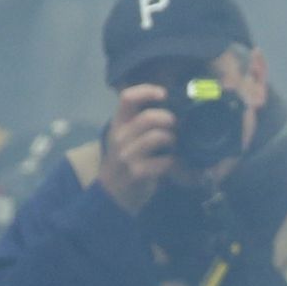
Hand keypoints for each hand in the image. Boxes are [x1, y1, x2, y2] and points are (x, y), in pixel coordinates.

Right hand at [95, 85, 174, 214]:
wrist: (111, 194)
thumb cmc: (125, 160)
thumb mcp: (126, 137)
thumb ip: (141, 122)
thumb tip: (172, 106)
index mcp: (118, 124)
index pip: (128, 98)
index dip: (147, 91)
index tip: (163, 94)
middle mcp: (120, 137)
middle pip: (149, 117)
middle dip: (169, 119)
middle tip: (174, 127)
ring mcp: (127, 156)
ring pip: (159, 137)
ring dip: (173, 140)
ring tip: (173, 146)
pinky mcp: (137, 173)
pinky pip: (165, 161)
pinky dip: (174, 162)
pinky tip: (172, 164)